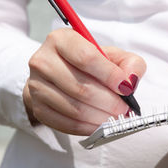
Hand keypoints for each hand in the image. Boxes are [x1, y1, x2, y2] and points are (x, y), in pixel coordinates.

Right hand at [22, 28, 145, 134]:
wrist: (63, 75)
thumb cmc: (93, 65)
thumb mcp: (115, 56)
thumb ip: (130, 64)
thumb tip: (130, 82)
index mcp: (62, 40)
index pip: (86, 58)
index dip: (110, 76)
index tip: (125, 88)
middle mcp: (43, 61)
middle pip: (80, 87)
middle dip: (109, 102)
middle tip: (124, 109)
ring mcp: (37, 86)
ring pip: (74, 108)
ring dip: (100, 117)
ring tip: (115, 118)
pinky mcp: (38, 108)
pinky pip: (66, 123)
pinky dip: (88, 127)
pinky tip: (101, 124)